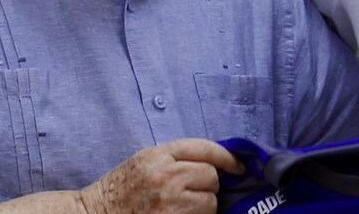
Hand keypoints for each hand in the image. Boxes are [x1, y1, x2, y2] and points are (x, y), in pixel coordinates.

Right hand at [79, 139, 242, 213]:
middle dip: (207, 185)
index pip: (206, 149)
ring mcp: (169, 204)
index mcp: (159, 155)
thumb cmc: (120, 188)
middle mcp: (166, 177)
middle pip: (211, 176)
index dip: (228, 157)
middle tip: (192, 191)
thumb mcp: (145, 160)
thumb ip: (176, 157)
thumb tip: (216, 161)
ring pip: (210, 202)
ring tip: (183, 207)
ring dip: (203, 206)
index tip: (238, 165)